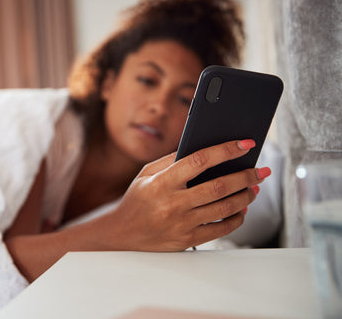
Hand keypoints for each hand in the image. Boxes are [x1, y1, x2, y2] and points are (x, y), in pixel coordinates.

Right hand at [108, 140, 268, 250]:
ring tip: (253, 188)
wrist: (123, 233)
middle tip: (260, 170)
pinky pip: (221, 229)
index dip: (226, 150)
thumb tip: (202, 149)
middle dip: (246, 176)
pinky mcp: (188, 239)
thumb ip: (171, 160)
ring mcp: (182, 224)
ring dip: (245, 196)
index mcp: (162, 182)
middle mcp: (173, 203)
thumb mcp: (146, 174)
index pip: (200, 161)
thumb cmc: (137, 200)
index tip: (245, 144)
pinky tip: (241, 209)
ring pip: (225, 208)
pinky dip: (237, 218)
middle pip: (220, 186)